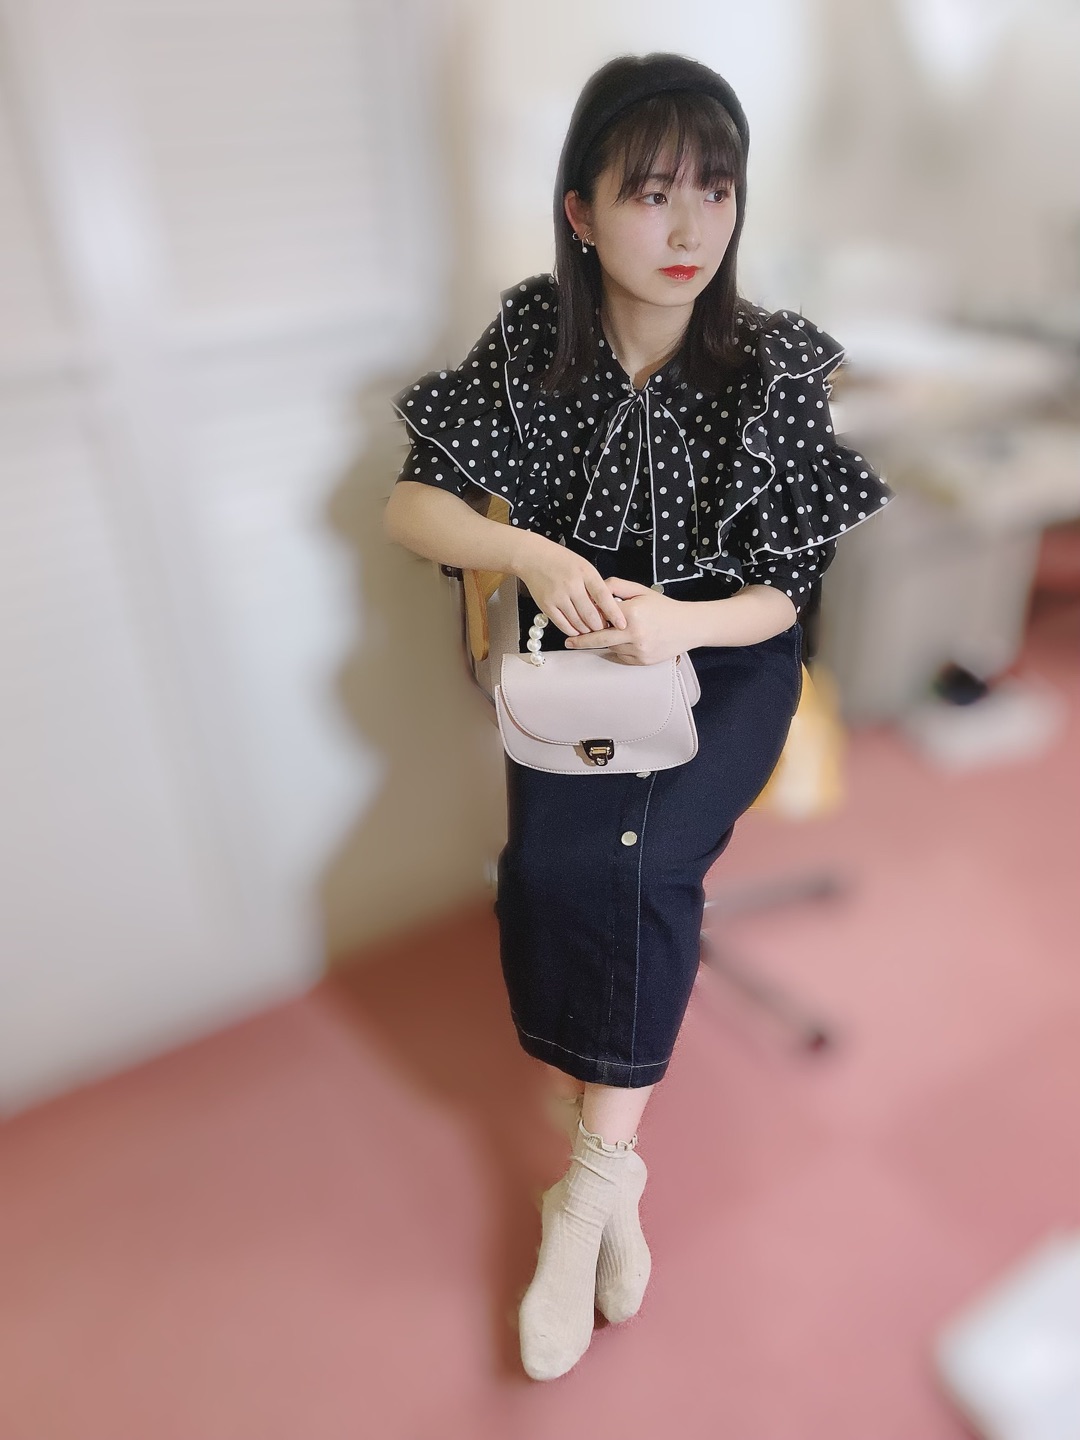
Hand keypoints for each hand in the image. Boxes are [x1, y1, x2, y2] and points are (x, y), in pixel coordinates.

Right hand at [512, 534, 628, 635]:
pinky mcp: (546, 605)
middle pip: (591, 614)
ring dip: (587, 630)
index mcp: (585, 573)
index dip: (614, 613)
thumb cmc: (562, 561)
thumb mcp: (584, 567)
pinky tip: (577, 630)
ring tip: (592, 630)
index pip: (603, 596)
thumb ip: (595, 586)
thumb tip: (606, 609)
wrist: (533, 557)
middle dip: (600, 626)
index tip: (622, 624)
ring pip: (578, 622)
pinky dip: (572, 631)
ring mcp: (558, 596)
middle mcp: (572, 585)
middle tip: (605, 629)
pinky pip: (563, 625)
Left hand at [563, 577, 697, 663]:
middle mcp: (634, 633)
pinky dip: (617, 651)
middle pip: (599, 639)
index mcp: (632, 613)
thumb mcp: (641, 591)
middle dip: (581, 641)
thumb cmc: (664, 607)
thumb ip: (616, 586)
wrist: (689, 626)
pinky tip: (621, 643)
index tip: (574, 621)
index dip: (589, 617)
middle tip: (569, 642)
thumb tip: (595, 590)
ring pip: (611, 648)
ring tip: (604, 636)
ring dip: (605, 643)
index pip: (601, 616)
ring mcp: (639, 650)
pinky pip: (621, 657)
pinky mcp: (642, 661)